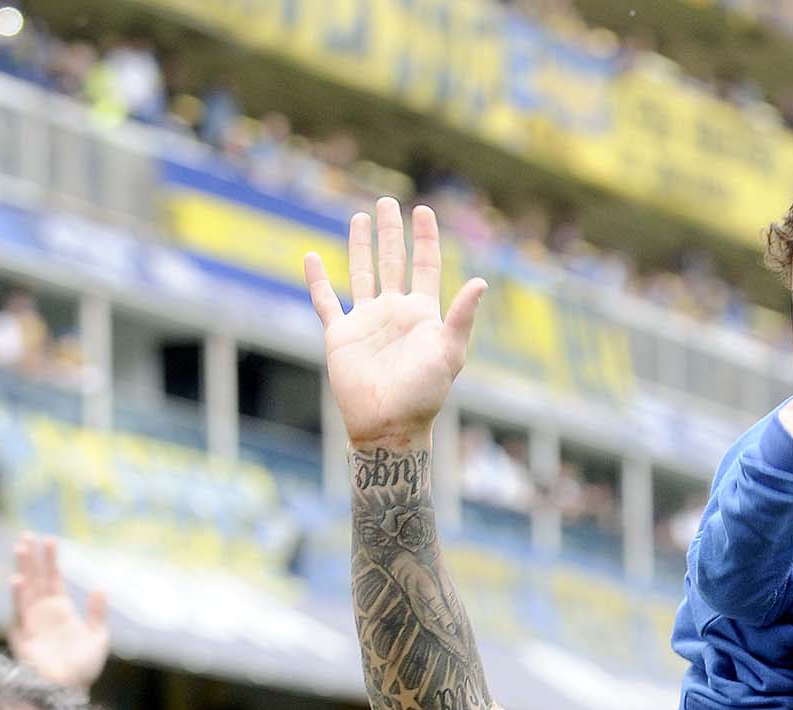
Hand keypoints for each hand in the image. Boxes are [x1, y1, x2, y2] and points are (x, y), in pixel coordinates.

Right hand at [8, 534, 108, 691]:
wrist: (69, 690)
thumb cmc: (83, 668)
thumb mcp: (99, 637)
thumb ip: (98, 612)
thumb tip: (102, 586)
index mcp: (61, 610)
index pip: (54, 579)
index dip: (52, 560)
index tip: (50, 539)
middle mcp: (44, 613)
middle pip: (36, 579)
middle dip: (32, 558)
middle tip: (28, 535)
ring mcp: (32, 622)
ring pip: (25, 589)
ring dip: (22, 568)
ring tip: (20, 548)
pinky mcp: (23, 635)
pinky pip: (19, 612)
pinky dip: (18, 596)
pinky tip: (18, 579)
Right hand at [304, 198, 488, 450]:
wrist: (388, 424)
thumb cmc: (424, 394)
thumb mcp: (449, 353)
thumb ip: (461, 317)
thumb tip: (481, 282)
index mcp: (422, 313)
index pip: (425, 266)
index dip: (424, 239)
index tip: (423, 210)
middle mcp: (394, 312)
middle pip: (392, 262)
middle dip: (391, 233)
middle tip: (388, 202)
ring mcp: (366, 322)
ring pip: (361, 274)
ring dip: (360, 246)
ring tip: (360, 217)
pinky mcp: (340, 335)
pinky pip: (326, 302)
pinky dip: (317, 280)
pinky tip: (311, 258)